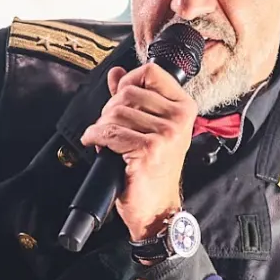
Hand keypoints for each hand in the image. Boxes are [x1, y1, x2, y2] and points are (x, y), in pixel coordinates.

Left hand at [79, 63, 196, 239]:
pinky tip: (96, 144)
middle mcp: (179, 118)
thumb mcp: (148, 128)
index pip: (151, 72)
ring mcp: (166, 133)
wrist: (157, 207)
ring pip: (116, 112)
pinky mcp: (149, 149)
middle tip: (109, 127)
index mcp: (183, 107)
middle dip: (110, 109)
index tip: (119, 97)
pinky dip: (95, 137)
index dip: (128, 81)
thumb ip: (133, 98)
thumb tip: (116, 73)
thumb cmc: (154, 171)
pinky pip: (110, 133)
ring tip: (106, 140)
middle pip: (128, 92)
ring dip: (102, 126)